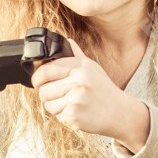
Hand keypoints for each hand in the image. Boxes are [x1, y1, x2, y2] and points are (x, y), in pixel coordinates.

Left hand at [30, 48, 148, 149]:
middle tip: (58, 95)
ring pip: (48, 104)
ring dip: (54, 107)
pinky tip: (76, 112)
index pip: (45, 70)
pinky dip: (63, 116)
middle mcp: (78, 81)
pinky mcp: (74, 116)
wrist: (120, 113)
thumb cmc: (104, 90)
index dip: (37, 77)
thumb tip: (64, 41)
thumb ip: (76, 55)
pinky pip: (57, 116)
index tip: (38, 82)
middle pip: (43, 90)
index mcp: (80, 67)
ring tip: (70, 104)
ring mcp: (76, 100)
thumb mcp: (92, 68)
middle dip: (46, 94)